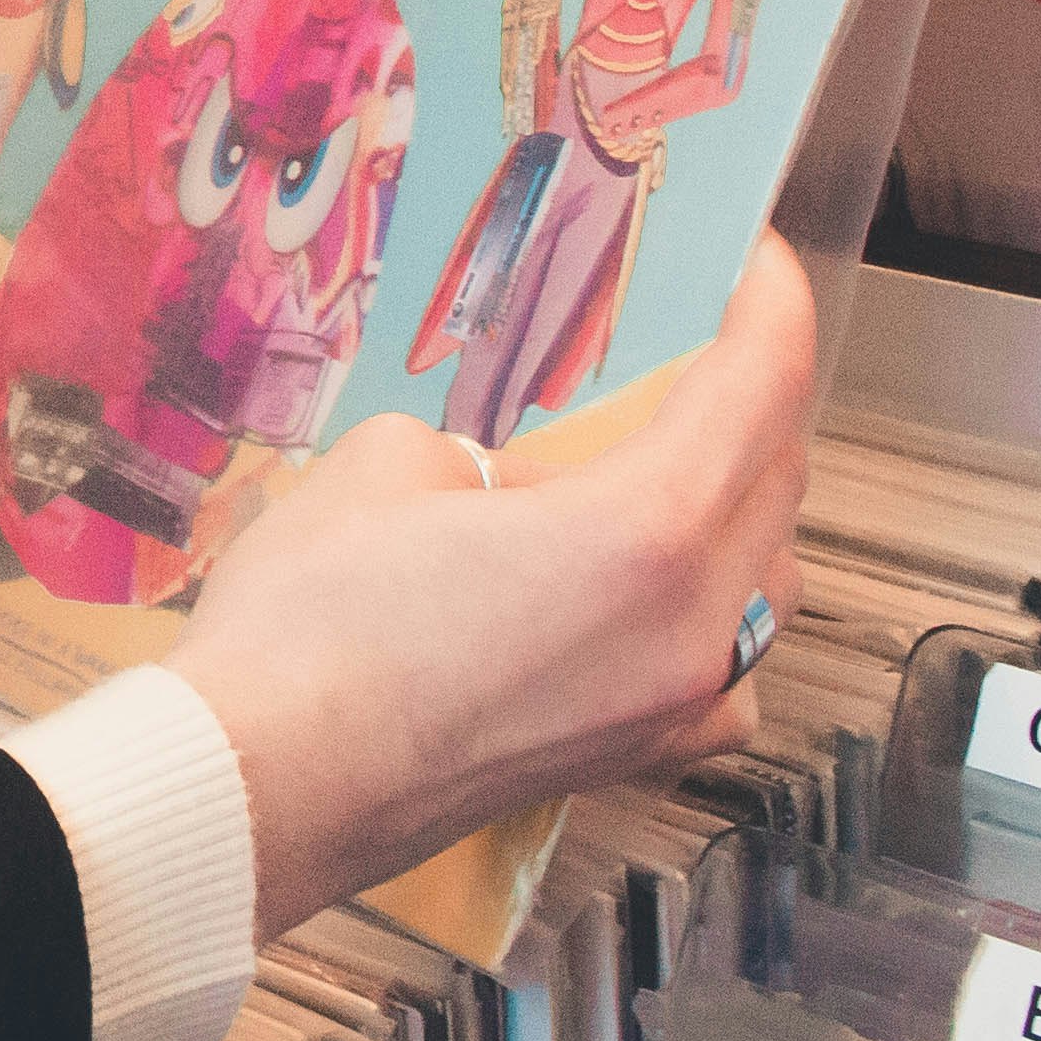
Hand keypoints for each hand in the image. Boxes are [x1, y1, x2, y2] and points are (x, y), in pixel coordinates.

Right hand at [162, 234, 813, 937]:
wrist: (266, 782)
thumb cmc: (314, 624)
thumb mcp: (389, 464)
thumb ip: (487, 453)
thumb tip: (512, 489)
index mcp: (645, 534)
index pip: (760, 390)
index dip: (770, 306)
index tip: (755, 258)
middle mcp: (692, 629)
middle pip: (775, 486)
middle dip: (748, 400)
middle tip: (694, 347)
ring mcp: (673, 707)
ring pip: (762, 583)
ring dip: (732, 509)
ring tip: (655, 466)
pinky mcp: (632, 757)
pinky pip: (720, 665)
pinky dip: (704, 609)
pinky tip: (636, 593)